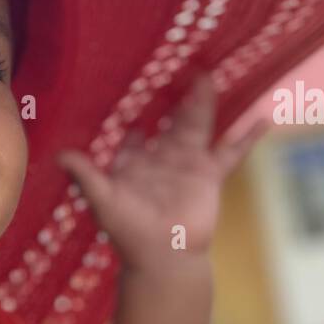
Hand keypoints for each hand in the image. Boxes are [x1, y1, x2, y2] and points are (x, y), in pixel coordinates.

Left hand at [57, 72, 268, 269]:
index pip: (132, 133)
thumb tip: (59, 154)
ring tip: (208, 76)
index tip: (134, 84)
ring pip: (197, 125)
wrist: (163, 257)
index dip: (133, 113)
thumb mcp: (103, 199)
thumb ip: (86, 174)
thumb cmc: (130, 231)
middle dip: (174, 96)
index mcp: (134, 162)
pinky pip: (232, 151)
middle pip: (170, 120)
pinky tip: (264, 118)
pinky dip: (248, 137)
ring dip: (203, 102)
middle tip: (180, 66)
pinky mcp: (210, 175)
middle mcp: (162, 158)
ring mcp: (188, 164)